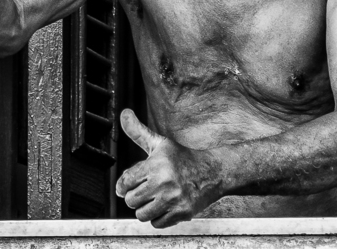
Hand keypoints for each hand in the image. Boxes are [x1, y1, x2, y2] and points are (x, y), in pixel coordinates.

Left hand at [116, 109, 221, 227]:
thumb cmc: (181, 157)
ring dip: (145, 208)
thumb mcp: (159, 143)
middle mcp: (164, 182)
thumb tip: (124, 113)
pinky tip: (165, 204)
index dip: (124, 183)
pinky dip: (158, 216)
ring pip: (141, 214)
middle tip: (146, 188)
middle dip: (136, 195)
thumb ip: (138, 131)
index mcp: (156, 164)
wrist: (211, 171)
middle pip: (131, 200)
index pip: (125, 182)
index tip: (130, 183)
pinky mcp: (182, 212)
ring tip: (155, 197)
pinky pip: (156, 223)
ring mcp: (173, 199)